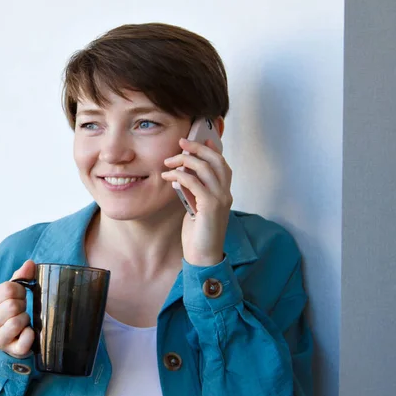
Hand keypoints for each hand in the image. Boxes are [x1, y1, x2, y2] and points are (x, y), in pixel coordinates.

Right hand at [0, 259, 35, 357]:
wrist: (10, 341)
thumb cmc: (10, 313)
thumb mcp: (11, 294)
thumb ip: (20, 277)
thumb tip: (30, 263)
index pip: (7, 289)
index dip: (20, 290)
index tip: (21, 295)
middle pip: (12, 305)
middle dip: (23, 304)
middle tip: (22, 309)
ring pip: (17, 322)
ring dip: (26, 319)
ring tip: (24, 320)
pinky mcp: (10, 350)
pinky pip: (24, 341)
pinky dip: (30, 335)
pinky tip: (28, 332)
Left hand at [161, 137, 232, 265]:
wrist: (203, 257)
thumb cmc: (198, 234)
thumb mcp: (194, 207)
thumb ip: (192, 191)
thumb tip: (181, 175)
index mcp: (224, 193)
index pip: (221, 164)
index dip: (211, 149)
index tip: (197, 139)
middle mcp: (226, 193)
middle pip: (216, 161)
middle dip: (198, 148)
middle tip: (181, 143)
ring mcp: (221, 199)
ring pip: (205, 168)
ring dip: (185, 160)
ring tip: (169, 161)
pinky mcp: (210, 207)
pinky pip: (195, 183)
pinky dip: (181, 176)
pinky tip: (169, 177)